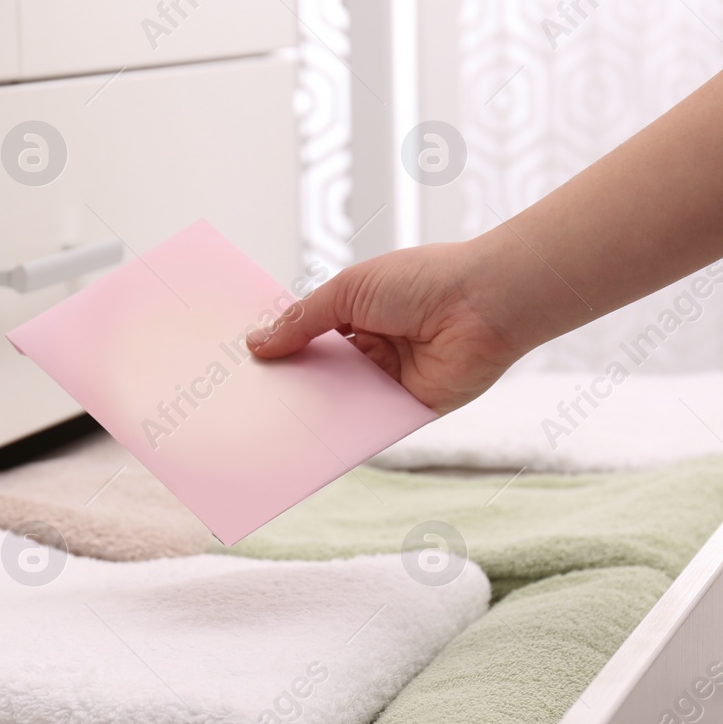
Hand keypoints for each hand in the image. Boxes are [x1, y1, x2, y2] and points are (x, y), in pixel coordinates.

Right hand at [246, 241, 518, 413]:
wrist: (481, 303)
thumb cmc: (422, 280)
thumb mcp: (348, 290)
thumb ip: (303, 320)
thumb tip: (258, 343)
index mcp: (357, 313)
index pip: (308, 336)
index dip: (279, 348)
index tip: (241, 364)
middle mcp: (371, 348)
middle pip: (319, 373)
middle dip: (287, 383)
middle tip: (241, 399)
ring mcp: (388, 380)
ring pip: (338, 402)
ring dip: (308, 411)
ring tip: (261, 424)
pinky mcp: (407, 410)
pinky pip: (367, 425)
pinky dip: (341, 433)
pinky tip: (306, 442)